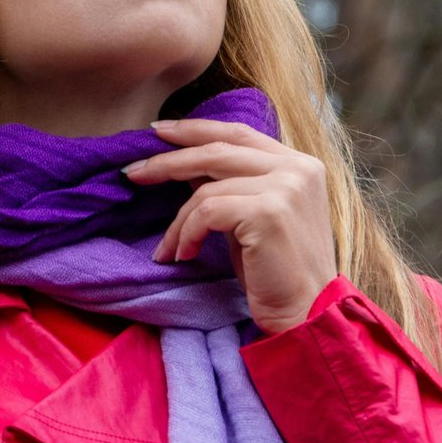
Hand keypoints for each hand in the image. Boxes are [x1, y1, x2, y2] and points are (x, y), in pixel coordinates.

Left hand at [122, 118, 336, 334]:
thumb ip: (231, 185)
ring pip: (206, 188)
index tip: (159, 132)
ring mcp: (285, 188)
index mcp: (299, 164)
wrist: (307, 313)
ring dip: (177, 221)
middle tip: (133, 172)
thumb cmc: (277, 271)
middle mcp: (296, 169)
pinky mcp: (268, 212)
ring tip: (167, 248)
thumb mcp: (253, 216)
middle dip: (168, 160)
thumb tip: (188, 165)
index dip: (195, 129)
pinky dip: (187, 234)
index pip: (238, 133)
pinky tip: (185, 255)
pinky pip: (207, 213)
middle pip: (217, 151)